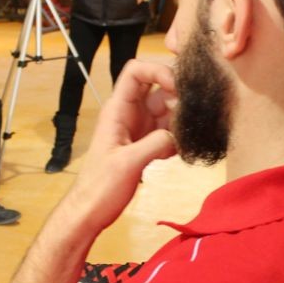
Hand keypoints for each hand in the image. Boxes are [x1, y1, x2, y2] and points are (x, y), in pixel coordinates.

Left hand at [62, 59, 176, 233]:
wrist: (90, 212)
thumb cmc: (100, 187)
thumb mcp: (127, 163)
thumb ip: (155, 143)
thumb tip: (179, 134)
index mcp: (118, 109)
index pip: (136, 71)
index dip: (158, 71)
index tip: (177, 88)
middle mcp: (130, 114)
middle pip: (157, 87)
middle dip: (177, 93)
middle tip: (193, 111)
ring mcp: (139, 129)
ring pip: (166, 109)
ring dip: (182, 116)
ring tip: (193, 130)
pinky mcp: (146, 145)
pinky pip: (168, 131)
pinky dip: (179, 136)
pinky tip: (185, 148)